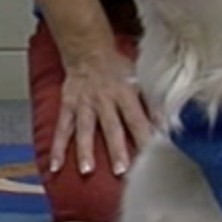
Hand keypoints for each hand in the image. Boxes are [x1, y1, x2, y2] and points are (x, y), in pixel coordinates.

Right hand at [52, 45, 153, 177]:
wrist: (88, 50)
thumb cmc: (117, 68)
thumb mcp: (139, 79)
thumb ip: (151, 104)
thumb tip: (165, 127)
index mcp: (125, 93)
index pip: (136, 119)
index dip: (144, 137)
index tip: (150, 157)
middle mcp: (104, 100)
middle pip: (111, 127)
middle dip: (116, 149)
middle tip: (120, 170)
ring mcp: (84, 104)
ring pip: (84, 129)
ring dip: (85, 150)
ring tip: (87, 170)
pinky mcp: (68, 106)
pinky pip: (62, 129)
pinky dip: (57, 147)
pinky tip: (56, 166)